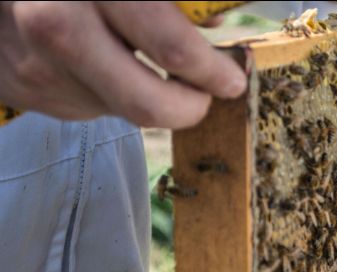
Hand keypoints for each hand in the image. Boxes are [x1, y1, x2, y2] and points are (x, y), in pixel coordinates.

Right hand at [0, 1, 246, 128]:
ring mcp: (42, 67)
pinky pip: (95, 106)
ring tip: (162, 75)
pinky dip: (116, 92)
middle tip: (211, 94)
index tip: (232, 76)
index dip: (212, 70)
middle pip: (148, 103)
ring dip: (156, 99)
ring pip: (125, 110)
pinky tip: (107, 65)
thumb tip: (213, 25)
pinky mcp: (32, 92)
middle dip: (192, 107)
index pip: (171, 46)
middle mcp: (59, 26)